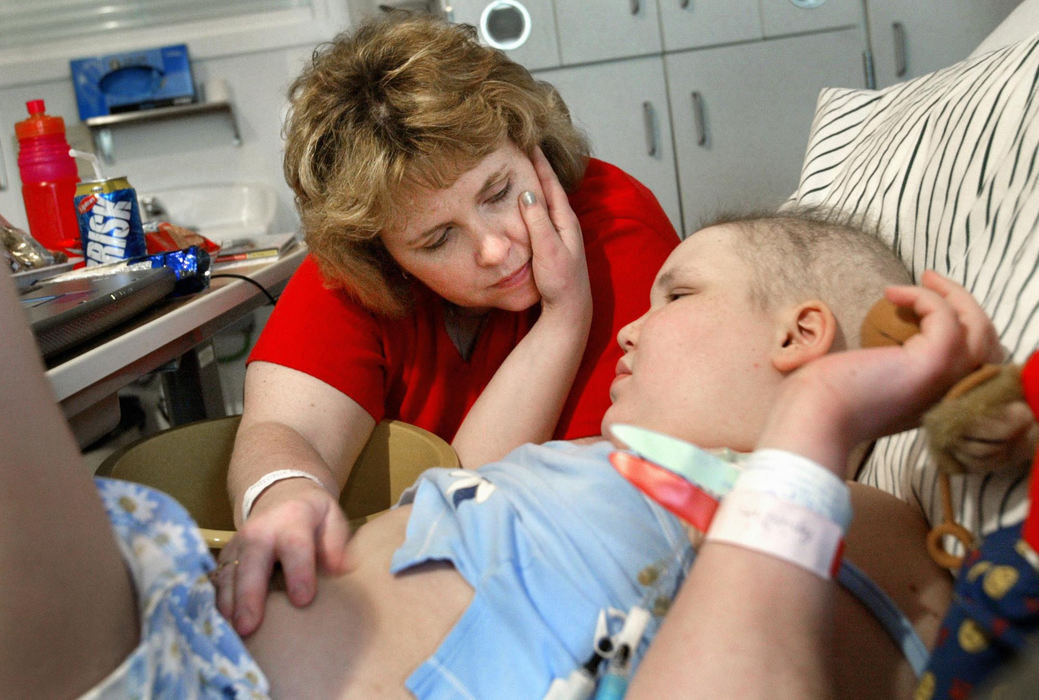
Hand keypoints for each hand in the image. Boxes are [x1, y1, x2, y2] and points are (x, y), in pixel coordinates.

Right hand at [214, 479, 351, 635]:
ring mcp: (237, 544)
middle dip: (249, 595)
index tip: (302, 600)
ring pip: (228, 574)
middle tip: (248, 627)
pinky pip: (217, 581)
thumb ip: (336, 544)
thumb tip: (339, 570)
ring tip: (230, 634)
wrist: (281, 496)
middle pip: (252, 562)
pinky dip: (217, 604)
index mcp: (292, 519)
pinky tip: (220, 627)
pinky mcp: (225, 557)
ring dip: (228, 604)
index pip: (295, 546)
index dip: (299, 572)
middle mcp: (259, 531)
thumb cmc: (313, 517)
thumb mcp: (332, 519)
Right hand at [520, 147, 591, 322]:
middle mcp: (565, 223)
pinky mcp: (554, 244)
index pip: (551, 183)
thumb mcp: (547, 249)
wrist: (569, 308)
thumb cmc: (560, 281)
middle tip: (525, 149)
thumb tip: (527, 193)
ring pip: (547, 201)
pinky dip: (534, 202)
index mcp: (565, 220)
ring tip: (523, 169)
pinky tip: (526, 204)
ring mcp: (561, 233)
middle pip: (550, 188)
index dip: (540, 163)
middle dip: (538, 168)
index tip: (530, 142)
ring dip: (536, 184)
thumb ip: (537, 222)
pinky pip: (542, 214)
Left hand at [760, 271, 998, 470]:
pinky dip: (924, 297)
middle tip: (932, 281)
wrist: (813, 415)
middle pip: (985, 344)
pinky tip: (891, 293)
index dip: (965, 330)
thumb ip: (891, 371)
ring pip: (978, 328)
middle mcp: (949, 395)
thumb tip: (887, 350)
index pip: (975, 363)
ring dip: (954, 295)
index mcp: (936, 401)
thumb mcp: (871, 384)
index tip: (933, 305)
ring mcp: (945, 380)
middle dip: (966, 307)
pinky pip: (946, 317)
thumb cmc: (826, 400)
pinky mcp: (932, 363)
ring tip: (925, 278)